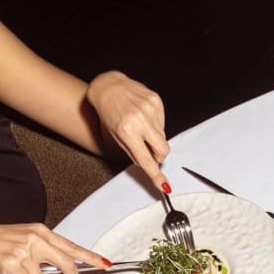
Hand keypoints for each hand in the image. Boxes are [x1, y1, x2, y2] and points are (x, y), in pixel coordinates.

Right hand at [0, 223, 108, 273]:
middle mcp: (35, 239)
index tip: (105, 263)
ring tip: (16, 269)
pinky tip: (8, 271)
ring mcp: (24, 251)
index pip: (71, 246)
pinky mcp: (13, 263)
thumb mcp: (24, 238)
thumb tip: (62, 268)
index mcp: (40, 231)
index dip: (90, 257)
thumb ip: (44, 250)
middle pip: (67, 263)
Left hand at [86, 71, 169, 191]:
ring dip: (155, 137)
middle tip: (149, 150)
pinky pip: (163, 123)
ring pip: (163, 137)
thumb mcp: (116, 137)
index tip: (164, 186)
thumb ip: (134, 152)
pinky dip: (156, 124)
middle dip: (159, 155)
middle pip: (163, 150)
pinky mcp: (156, 101)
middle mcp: (140, 120)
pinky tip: (144, 116)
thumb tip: (151, 165)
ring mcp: (150, 109)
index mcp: (127, 131)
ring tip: (141, 126)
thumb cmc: (109, 113)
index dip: (156, 174)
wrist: (109, 87)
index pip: (146, 159)